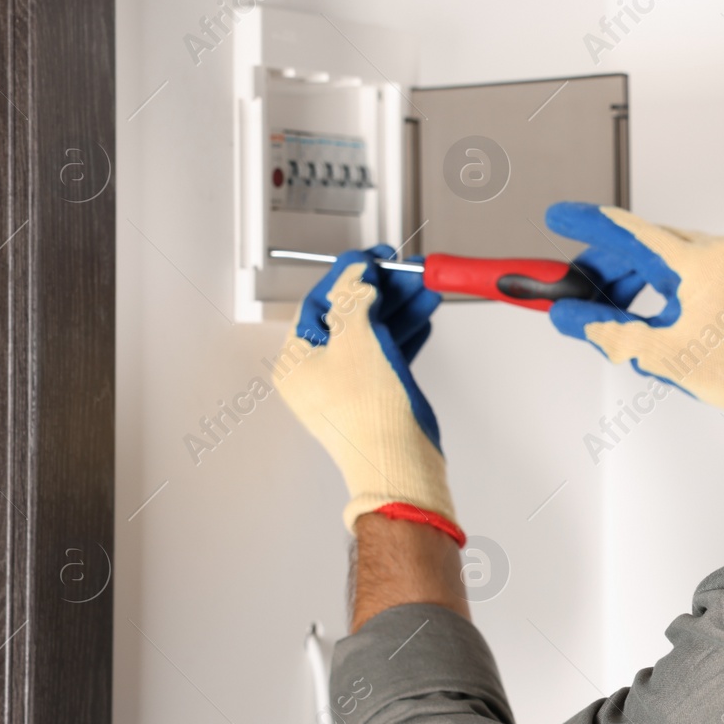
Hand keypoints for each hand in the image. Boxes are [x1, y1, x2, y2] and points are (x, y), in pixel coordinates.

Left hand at [272, 246, 462, 541]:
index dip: (348, 275)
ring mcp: (348, 387)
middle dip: (384, 291)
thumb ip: (355, 299)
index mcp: (297, 361)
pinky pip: (388, 355)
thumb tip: (357, 276)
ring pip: (374, 334)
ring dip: (401, 309)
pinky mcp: (375, 398)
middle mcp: (318, 374)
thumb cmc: (369, 417)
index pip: (319, 302)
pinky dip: (406, 334)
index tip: (373, 258)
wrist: (399, 466)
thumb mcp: (357, 339)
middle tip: (407, 271)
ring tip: (426, 287)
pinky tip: (424, 316)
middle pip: (351, 316)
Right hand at [545, 203, 723, 476]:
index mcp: (702, 264)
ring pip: (660, 254)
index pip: (632, 233)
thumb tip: (567, 313)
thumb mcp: (656, 352)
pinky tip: (641, 309)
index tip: (559, 216)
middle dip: (606, 267)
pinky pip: (681, 263)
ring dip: (630, 278)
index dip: (589, 224)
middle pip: (643, 245)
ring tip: (611, 312)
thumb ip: (605, 328)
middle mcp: (719, 251)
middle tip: (575, 288)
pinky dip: (655, 282)